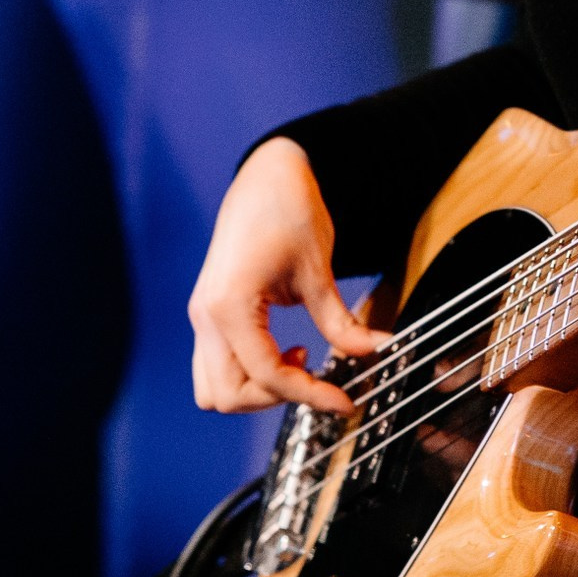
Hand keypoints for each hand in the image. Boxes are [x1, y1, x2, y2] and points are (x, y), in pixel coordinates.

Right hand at [187, 137, 390, 414]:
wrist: (266, 176)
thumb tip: (375, 351)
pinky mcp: (210, 314)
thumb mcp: (318, 269)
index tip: (345, 400)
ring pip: (212, 388)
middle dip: (274, 399)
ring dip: (256, 390)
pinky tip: (284, 349)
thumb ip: (342, 321)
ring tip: (299, 361)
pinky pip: (216, 366)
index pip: (267, 374)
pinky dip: (248, 373)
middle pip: (227, 395)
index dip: (310, 394)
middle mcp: (206, 316)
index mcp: (230, 305)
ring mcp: (203, 316)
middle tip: (317, 379)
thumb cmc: (288, 210)